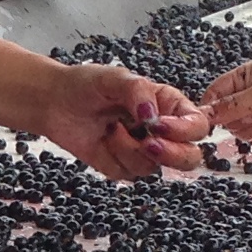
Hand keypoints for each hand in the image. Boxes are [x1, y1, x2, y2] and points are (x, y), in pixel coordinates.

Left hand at [35, 65, 207, 180]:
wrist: (55, 102)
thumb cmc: (88, 85)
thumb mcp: (116, 79)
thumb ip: (138, 92)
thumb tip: (152, 116)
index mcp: (169, 107)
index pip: (197, 125)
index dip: (185, 130)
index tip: (158, 126)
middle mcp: (162, 131)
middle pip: (189, 157)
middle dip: (172, 155)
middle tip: (148, 143)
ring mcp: (143, 152)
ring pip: (154, 167)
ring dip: (129, 149)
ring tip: (112, 127)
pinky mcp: (123, 167)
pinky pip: (129, 173)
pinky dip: (114, 156)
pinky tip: (104, 139)